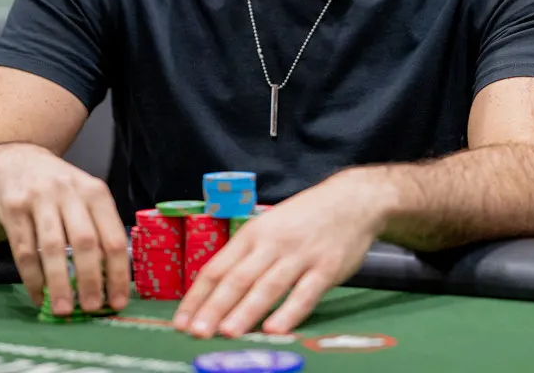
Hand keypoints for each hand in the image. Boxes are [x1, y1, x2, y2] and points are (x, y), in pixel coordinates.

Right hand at [0, 143, 129, 314]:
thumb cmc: (58, 187)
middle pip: (84, 242)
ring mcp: (39, 198)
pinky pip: (23, 249)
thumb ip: (98, 228)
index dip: (117, 273)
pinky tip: (37, 295)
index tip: (117, 301)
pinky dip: (31, 278)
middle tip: (90, 308)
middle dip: (89, 280)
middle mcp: (69, 192)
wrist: (16, 160)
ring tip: (62, 308)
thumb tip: (109, 280)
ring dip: (59, 282)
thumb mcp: (84, 195)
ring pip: (52, 247)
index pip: (113, 237)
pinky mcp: (13, 208)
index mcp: (95, 192)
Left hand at [172, 170, 385, 337]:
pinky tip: (275, 329)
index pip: (217, 268)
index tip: (181, 321)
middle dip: (215, 307)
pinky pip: (305, 293)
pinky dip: (289, 312)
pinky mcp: (326, 268)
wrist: (352, 200)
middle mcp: (272, 244)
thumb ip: (248, 256)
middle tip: (197, 332)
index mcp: (253, 234)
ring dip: (246, 311)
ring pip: (268, 286)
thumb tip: (217, 291)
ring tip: (228, 333)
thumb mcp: (270, 227)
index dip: (198, 297)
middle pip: (237, 279)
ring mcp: (300, 256)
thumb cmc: (305, 218)